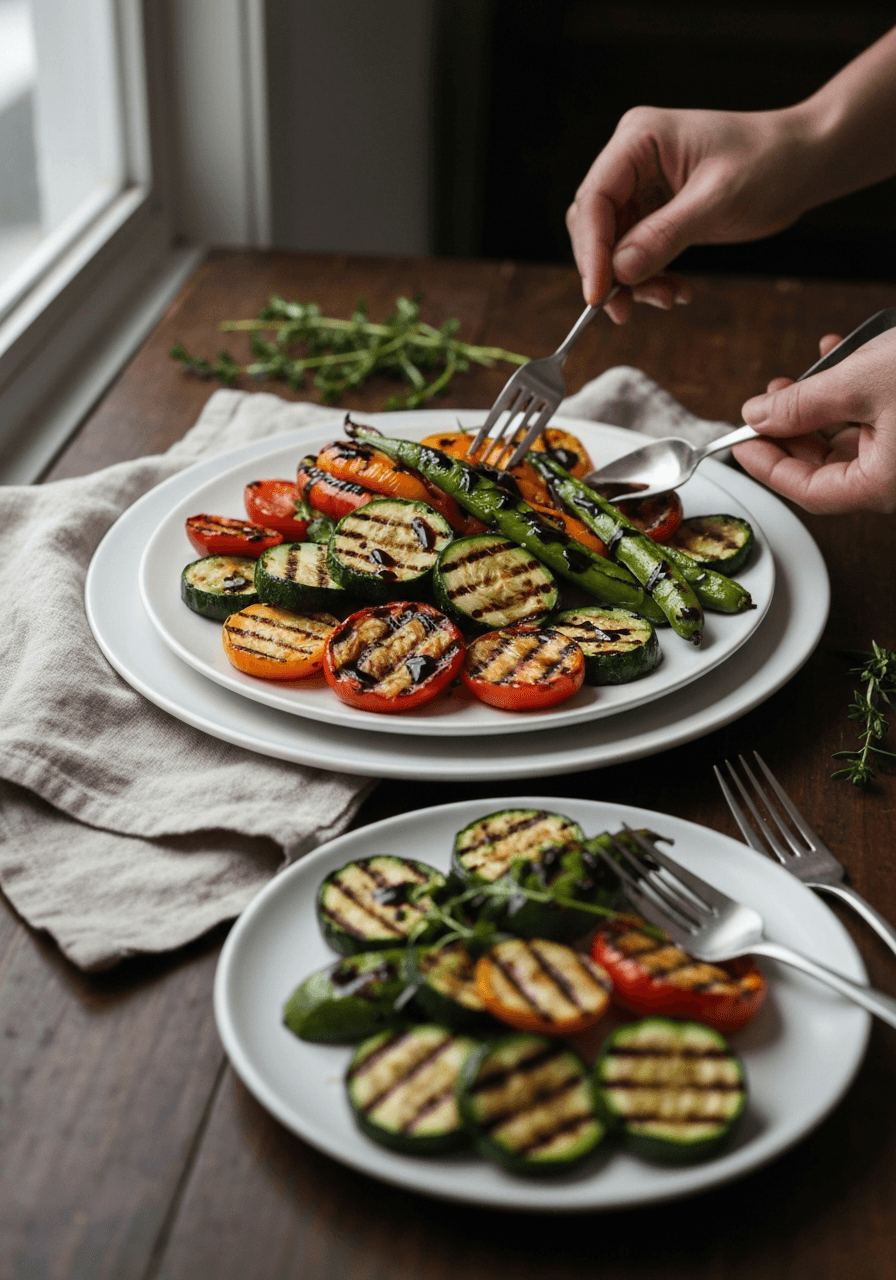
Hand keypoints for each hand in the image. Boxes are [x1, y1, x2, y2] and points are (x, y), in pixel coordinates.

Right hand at [566, 105, 814, 321]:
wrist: (804, 161)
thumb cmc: (770, 162)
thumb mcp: (717, 200)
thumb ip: (664, 235)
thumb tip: (618, 272)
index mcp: (639, 139)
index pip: (595, 199)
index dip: (591, 251)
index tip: (598, 295)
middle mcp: (632, 160)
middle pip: (594, 225)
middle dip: (608, 271)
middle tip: (625, 311)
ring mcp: (643, 187)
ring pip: (612, 246)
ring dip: (631, 281)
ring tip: (666, 298)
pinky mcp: (656, 211)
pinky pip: (636, 253)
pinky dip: (650, 278)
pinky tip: (676, 290)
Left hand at [733, 329, 895, 513]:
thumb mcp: (862, 382)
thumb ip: (804, 404)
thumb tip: (758, 416)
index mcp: (882, 485)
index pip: (807, 491)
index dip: (768, 466)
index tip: (740, 442)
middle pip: (826, 468)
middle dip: (791, 431)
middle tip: (766, 403)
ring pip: (851, 441)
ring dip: (820, 407)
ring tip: (799, 376)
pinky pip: (879, 421)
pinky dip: (855, 393)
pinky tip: (842, 356)